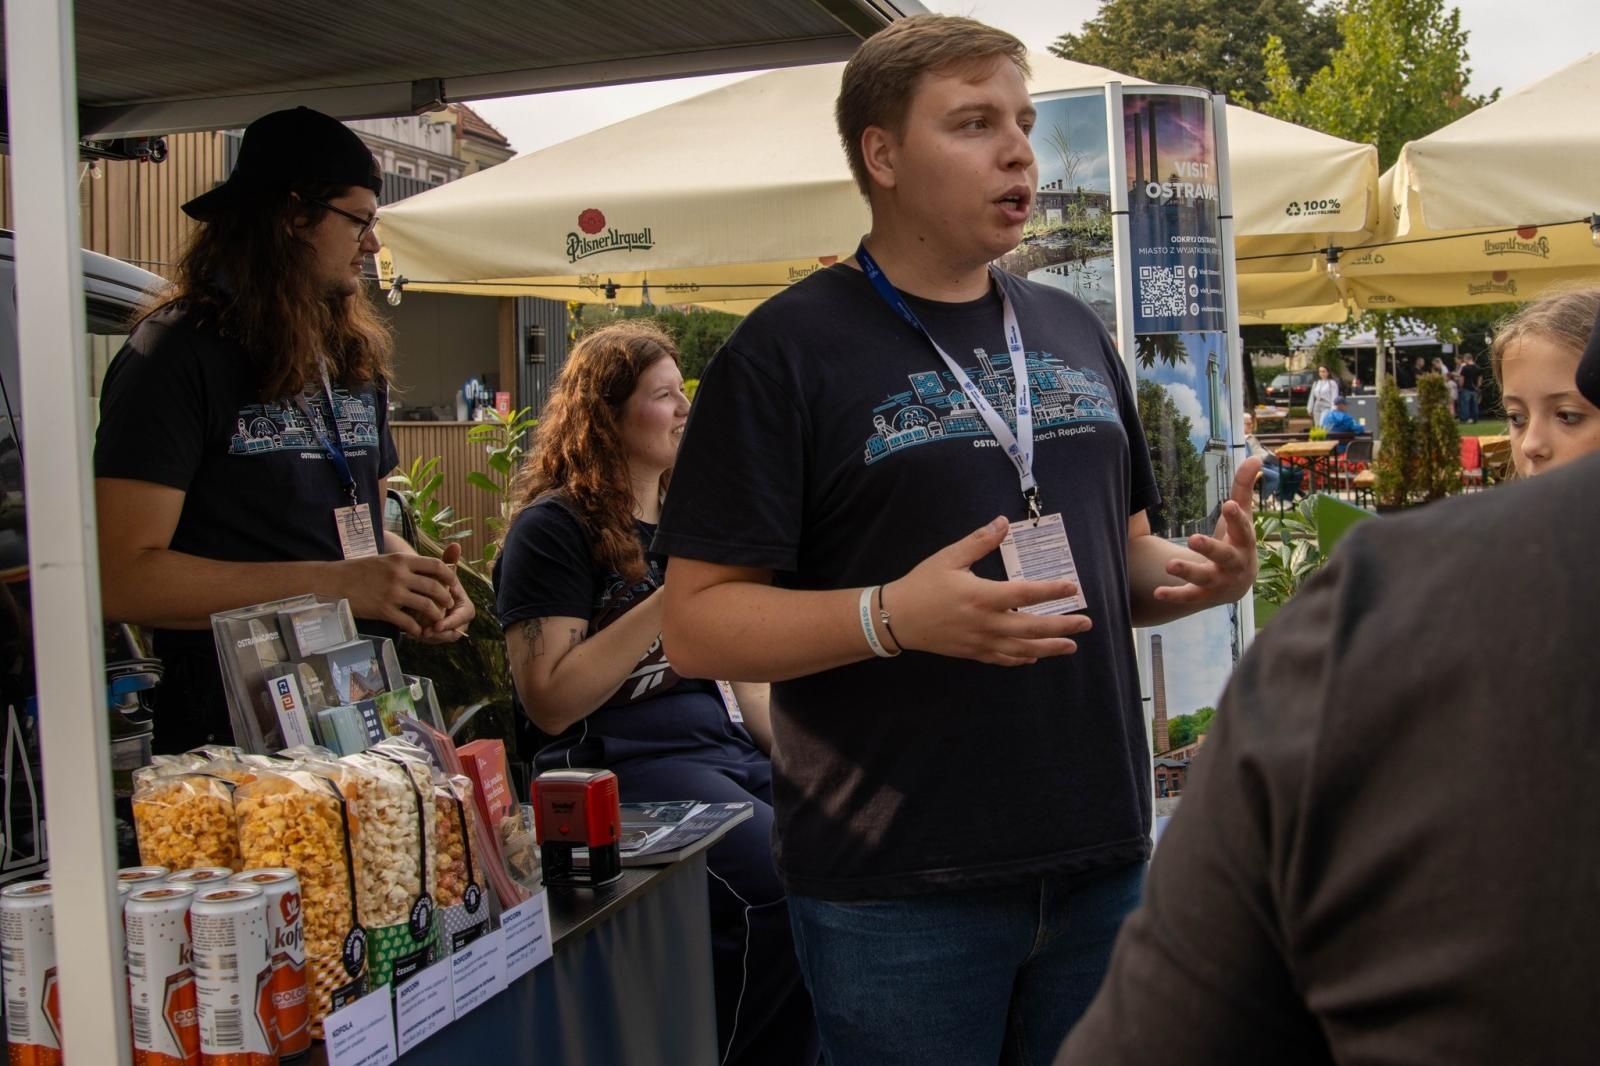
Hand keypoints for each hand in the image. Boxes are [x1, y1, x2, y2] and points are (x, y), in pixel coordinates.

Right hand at [333, 552, 457, 636]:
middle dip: (446, 598)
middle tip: (449, 605)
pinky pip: (408, 622)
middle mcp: (399, 575)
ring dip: (435, 615)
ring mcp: (392, 593)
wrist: (332, 582)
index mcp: (401, 560)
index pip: (436, 565)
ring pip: (426, 606)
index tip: (453, 583)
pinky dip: (416, 628)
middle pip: (435, 587)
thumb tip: (426, 571)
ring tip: (437, 619)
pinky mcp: (384, 610)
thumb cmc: (358, 571)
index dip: (449, 576)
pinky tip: (418, 631)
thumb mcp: (384, 560)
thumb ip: (404, 565)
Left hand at [415, 541, 475, 642]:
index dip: (453, 622)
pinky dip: (423, 638)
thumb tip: (455, 544)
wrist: (421, 587)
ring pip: (442, 638)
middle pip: (455, 632)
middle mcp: (457, 617)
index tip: (438, 624)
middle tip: (425, 633)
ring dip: (431, 638)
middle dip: (440, 635)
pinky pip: (432, 640)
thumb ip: (447, 561)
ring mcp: (447, 626)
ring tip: (416, 633)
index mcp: (463, 603)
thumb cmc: (431, 579)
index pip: (465, 616)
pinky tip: (411, 632)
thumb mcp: (437, 571)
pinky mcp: (436, 632)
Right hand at [883, 516, 1092, 666]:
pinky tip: (1035, 656)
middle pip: (1033, 628)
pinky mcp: (973, 653)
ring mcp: (981, 641)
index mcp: (983, 596)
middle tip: (1086, 623)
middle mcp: (987, 623)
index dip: (1052, 591)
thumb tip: (1003, 522)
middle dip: (1063, 626)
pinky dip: (1022, 658)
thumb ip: (980, 541)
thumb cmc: (923, 584)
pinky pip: (1004, 659)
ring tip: (1071, 646)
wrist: (897, 618)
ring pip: (1023, 649)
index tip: (1073, 588)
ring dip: (1051, 648)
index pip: (1027, 594)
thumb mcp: (950, 557)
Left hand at [1154, 457, 1260, 606]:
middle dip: (1210, 548)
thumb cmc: (1237, 541)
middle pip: (1224, 556)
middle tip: (1194, 539)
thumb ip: (1244, 488)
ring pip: (1204, 577)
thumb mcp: (1241, 516)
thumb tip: (1255, 456)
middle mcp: (1234, 563)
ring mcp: (1220, 581)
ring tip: (1169, 565)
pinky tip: (1156, 592)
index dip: (1236, 517)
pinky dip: (1174, 595)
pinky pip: (1189, 596)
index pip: (1243, 527)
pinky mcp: (1205, 595)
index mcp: (1244, 541)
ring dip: (1188, 571)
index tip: (1228, 505)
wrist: (1238, 584)